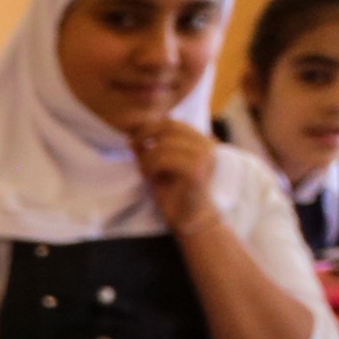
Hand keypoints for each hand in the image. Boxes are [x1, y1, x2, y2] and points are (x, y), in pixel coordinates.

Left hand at [135, 117, 221, 233]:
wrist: (190, 217)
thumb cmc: (174, 192)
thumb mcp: (158, 166)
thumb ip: (149, 151)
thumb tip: (132, 138)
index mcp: (200, 140)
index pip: (172, 122)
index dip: (149, 127)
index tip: (134, 140)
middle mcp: (206, 145)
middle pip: (168, 127)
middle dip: (145, 136)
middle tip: (133, 149)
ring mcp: (204, 157)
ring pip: (164, 145)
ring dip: (147, 158)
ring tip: (146, 172)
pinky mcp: (196, 171)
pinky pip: (165, 159)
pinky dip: (152, 167)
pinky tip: (151, 178)